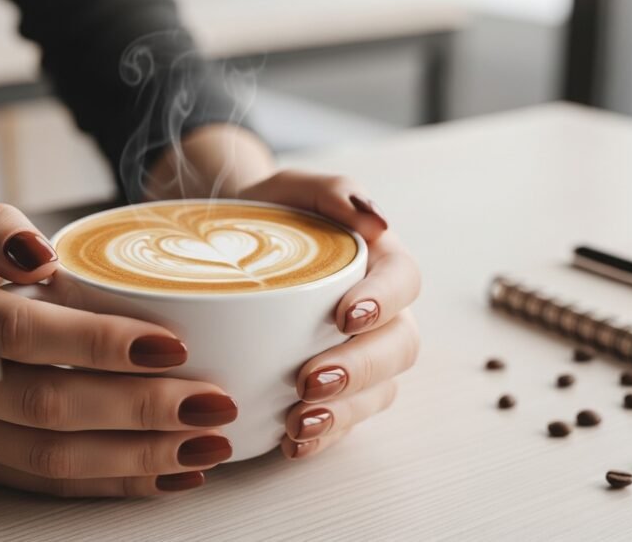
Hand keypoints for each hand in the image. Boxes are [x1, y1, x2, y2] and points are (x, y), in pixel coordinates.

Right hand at [0, 203, 238, 496]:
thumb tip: (45, 256)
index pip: (23, 331)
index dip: (100, 342)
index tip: (176, 344)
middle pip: (46, 405)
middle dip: (139, 410)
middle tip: (213, 403)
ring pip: (50, 459)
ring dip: (138, 458)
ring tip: (207, 447)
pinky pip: (45, 485)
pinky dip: (112, 484)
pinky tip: (169, 474)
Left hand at [240, 170, 421, 458]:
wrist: (228, 245)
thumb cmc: (269, 212)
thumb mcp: (291, 187)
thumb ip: (333, 193)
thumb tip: (374, 218)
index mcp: (380, 261)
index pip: (403, 281)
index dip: (383, 302)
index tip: (345, 316)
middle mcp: (381, 312)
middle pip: (398, 347)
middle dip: (359, 369)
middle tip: (309, 380)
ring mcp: (361, 354)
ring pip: (378, 391)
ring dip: (343, 412)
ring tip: (297, 423)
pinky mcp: (337, 389)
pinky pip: (344, 419)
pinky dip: (323, 436)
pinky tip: (292, 444)